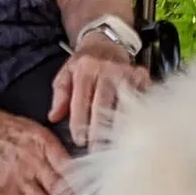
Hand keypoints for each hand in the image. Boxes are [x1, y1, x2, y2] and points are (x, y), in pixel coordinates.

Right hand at [0, 106, 75, 194]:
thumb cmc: (7, 131)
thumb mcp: (37, 131)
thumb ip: (56, 150)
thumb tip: (76, 169)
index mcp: (43, 145)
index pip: (68, 169)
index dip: (81, 186)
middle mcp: (32, 164)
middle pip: (58, 192)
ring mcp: (19, 181)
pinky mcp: (8, 193)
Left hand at [48, 34, 152, 148]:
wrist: (107, 44)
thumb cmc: (84, 64)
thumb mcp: (66, 74)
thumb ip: (59, 96)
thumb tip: (53, 117)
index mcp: (85, 69)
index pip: (81, 101)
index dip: (79, 123)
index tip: (79, 141)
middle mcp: (107, 70)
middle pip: (102, 105)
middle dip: (98, 130)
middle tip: (95, 150)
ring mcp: (126, 73)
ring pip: (122, 105)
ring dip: (117, 128)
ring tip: (113, 146)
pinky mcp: (141, 76)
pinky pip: (140, 99)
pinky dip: (135, 116)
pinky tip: (132, 131)